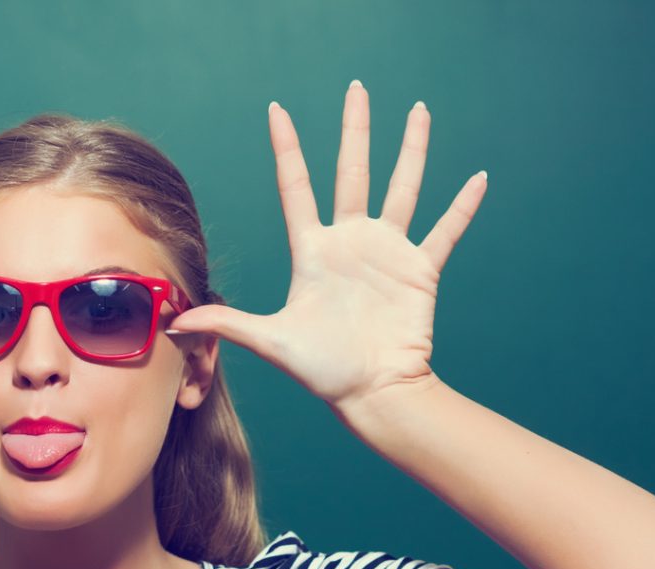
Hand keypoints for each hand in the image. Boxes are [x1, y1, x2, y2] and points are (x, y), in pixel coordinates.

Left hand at [167, 83, 485, 408]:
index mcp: (313, 251)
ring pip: (402, 187)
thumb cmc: (322, 371)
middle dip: (355, 130)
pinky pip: (445, 230)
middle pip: (353, 172)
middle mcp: (350, 242)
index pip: (297, 186)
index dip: (287, 148)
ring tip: (420, 110)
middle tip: (357, 89)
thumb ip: (228, 324)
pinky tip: (479, 178)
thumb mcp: (271, 342)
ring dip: (412, 150)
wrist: (372, 393)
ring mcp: (387, 253)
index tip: (277, 110)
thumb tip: (175, 323)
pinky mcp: (419, 270)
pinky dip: (463, 207)